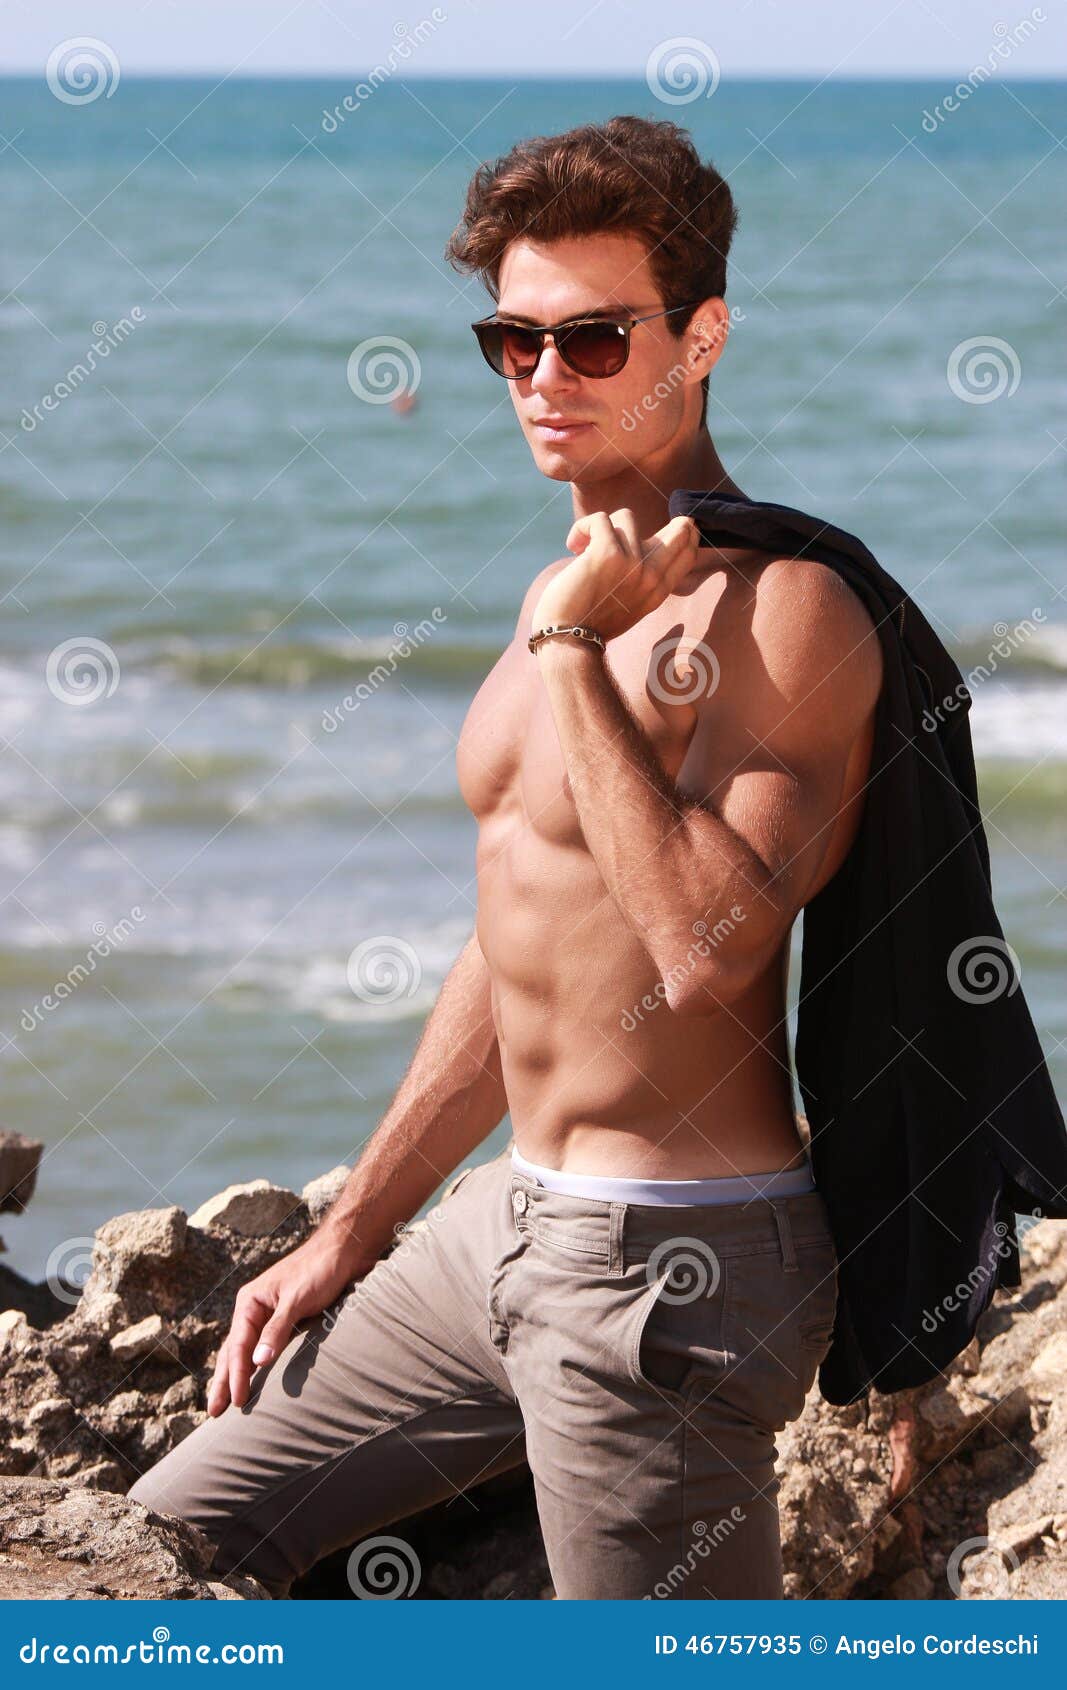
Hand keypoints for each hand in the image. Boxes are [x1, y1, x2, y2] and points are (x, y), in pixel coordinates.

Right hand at [206, 1233, 371, 1416]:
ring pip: (244, 1350)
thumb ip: (277, 1329)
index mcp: (250, 1302)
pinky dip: (253, 1365)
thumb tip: (257, 1362)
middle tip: (213, 1412)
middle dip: (223, 1381)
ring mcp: (266, 1315)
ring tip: (224, 1402)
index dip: (235, 1376)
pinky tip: (251, 1379)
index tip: (237, 1402)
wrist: (343, 1250)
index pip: (237, 1346)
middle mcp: (253, 1309)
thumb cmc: (319, 1270)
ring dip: (234, 1376)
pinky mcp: (282, 1319)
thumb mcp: (297, 1300)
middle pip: (232, 1351)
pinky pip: (261, 1347)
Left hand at [530, 509, 699, 644]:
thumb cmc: (589, 622)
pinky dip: (582, 528)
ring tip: (584, 548)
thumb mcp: (630, 605)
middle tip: (655, 523)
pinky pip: (599, 520)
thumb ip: (643, 580)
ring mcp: (631, 564)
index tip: (681, 524)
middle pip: (680, 530)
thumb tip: (645, 547)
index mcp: (658, 591)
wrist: (567, 641)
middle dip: (669, 519)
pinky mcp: (606, 554)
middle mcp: (651, 577)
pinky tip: (573, 546)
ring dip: (601, 529)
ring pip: (626, 518)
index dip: (686, 532)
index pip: (688, 554)